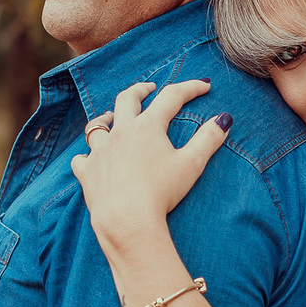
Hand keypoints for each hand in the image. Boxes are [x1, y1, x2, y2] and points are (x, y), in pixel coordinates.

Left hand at [71, 79, 231, 257]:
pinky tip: (91, 158)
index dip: (190, 88)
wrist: (128, 220)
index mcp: (148, 126)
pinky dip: (87, 156)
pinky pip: (81, 158)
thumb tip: (223, 119)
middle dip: (140, 90)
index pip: (171, 97)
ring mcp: (100, 151)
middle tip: (149, 88)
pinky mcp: (87, 172)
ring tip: (112, 117)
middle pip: (127, 99)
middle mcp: (120, 132)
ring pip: (97, 126)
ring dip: (106, 118)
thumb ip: (208, 139)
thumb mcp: (192, 165)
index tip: (204, 85)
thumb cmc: (162, 193)